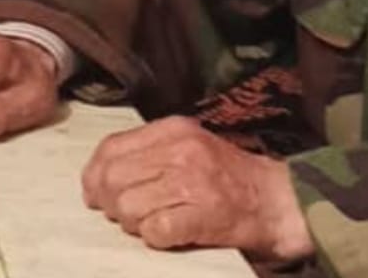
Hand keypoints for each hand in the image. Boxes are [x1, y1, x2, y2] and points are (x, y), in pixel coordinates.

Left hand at [81, 115, 312, 261]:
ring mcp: (191, 182)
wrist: (273, 199)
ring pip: (127, 207)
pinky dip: (155, 239)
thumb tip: (97, 178)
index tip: (96, 193)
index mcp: (174, 129)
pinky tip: (170, 234)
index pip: (111, 147)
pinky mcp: (201, 214)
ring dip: (133, 224)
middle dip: (110, 203)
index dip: (94, 175)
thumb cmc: (225, 176)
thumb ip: (148, 153)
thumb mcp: (189, 147)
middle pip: (112, 179)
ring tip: (154, 223)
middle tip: (126, 214)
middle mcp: (181, 150)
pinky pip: (153, 231)